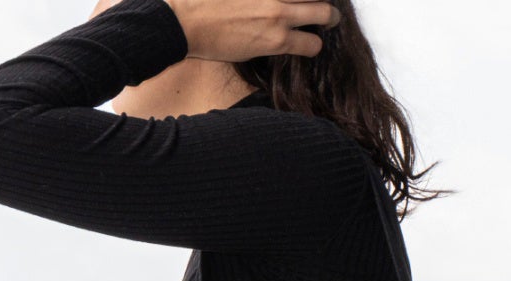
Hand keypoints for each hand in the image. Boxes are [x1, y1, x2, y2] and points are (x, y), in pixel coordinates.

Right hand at [91, 0, 340, 59]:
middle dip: (325, 2)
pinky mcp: (276, 39)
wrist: (184, 21)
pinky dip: (313, 46)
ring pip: (324, 15)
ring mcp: (279, 11)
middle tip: (326, 8)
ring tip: (325, 26)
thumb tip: (261, 2)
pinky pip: (310, 44)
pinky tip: (309, 47)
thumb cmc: (200, 0)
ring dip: (327, 21)